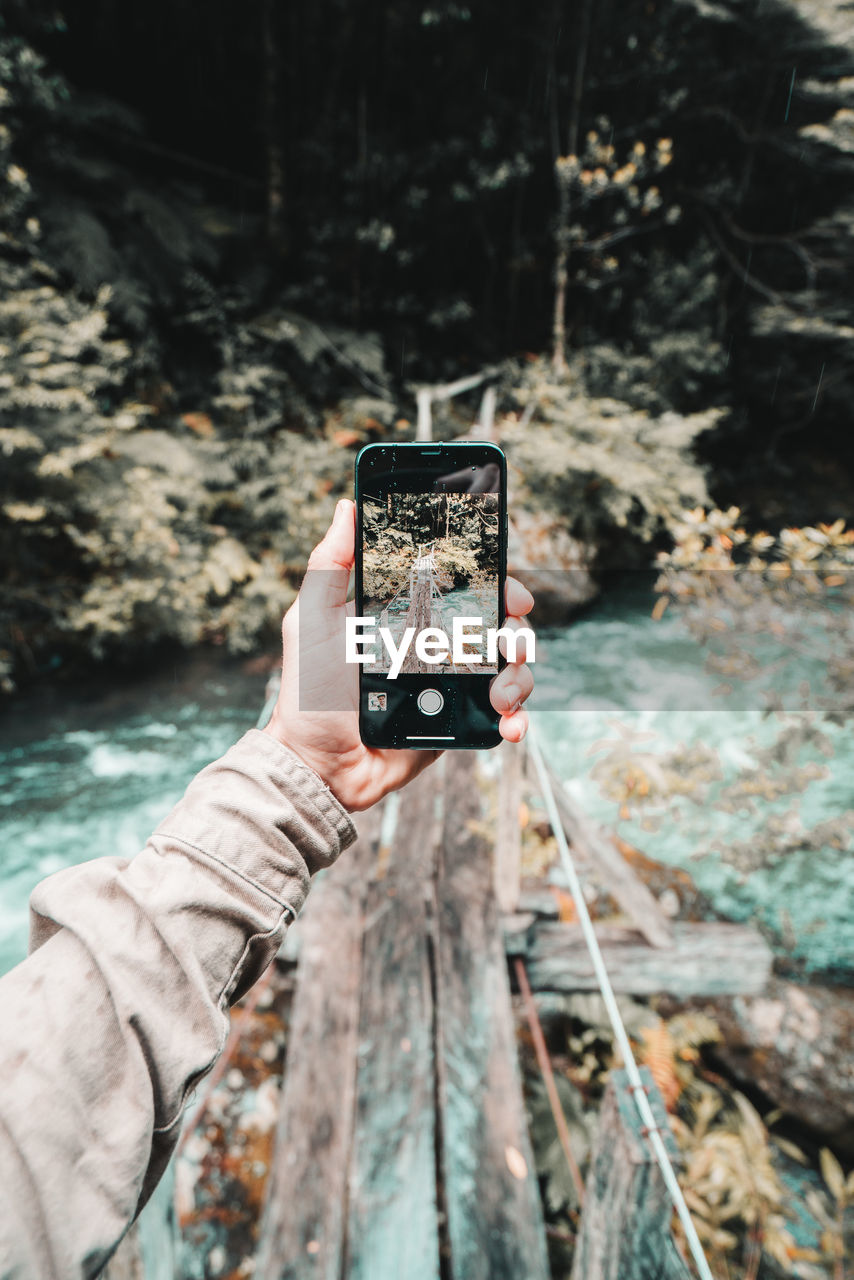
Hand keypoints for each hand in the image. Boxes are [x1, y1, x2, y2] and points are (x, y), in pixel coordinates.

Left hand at [263, 499, 534, 810]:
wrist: (318, 763)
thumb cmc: (309, 690)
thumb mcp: (312, 619)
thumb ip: (330, 564)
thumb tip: (346, 506)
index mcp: (411, 613)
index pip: (465, 585)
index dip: (496, 580)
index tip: (508, 588)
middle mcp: (439, 645)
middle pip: (499, 623)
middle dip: (518, 627)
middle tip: (511, 637)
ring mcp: (454, 684)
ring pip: (511, 667)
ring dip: (520, 675)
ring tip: (501, 693)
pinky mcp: (461, 721)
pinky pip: (504, 714)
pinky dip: (517, 718)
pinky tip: (509, 724)